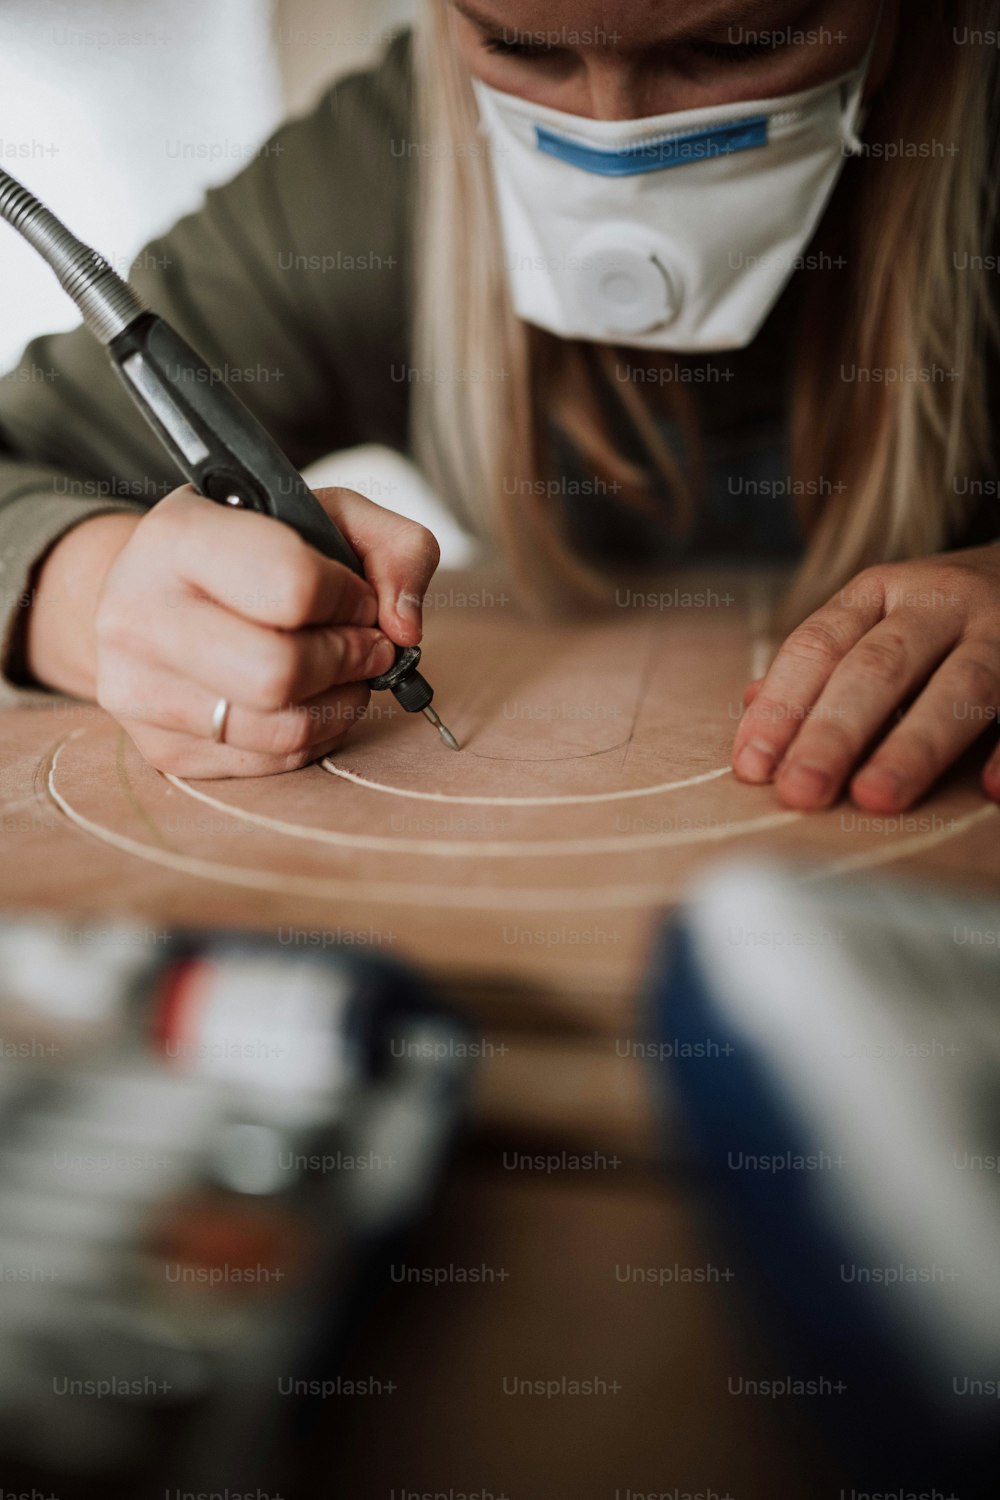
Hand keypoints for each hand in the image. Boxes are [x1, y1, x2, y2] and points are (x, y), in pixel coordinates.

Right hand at [30, 484, 439, 777]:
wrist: (155, 594)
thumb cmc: (251, 550)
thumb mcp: (326, 514)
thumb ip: (396, 546)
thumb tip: (405, 628)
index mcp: (176, 537)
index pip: (293, 586)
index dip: (349, 599)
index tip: (356, 597)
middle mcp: (136, 615)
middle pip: (280, 673)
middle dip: (348, 660)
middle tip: (364, 645)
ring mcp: (138, 691)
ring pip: (282, 729)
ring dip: (341, 703)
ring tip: (342, 671)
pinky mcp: (159, 748)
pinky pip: (271, 763)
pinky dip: (313, 735)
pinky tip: (308, 699)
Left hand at [732, 546, 999, 812]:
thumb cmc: (942, 613)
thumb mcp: (878, 617)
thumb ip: (822, 662)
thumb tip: (750, 705)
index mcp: (881, 591)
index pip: (817, 646)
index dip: (783, 706)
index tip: (752, 768)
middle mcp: (941, 601)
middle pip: (879, 666)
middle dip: (835, 732)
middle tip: (801, 791)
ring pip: (960, 686)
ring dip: (916, 745)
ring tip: (875, 798)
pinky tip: (990, 789)